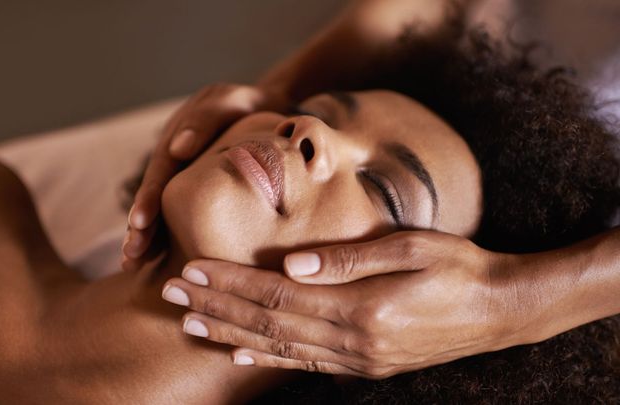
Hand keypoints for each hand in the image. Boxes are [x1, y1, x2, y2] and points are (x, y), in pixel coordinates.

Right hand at [122, 83, 287, 270]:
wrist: (265, 108)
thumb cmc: (248, 106)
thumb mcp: (230, 102)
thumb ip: (206, 120)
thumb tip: (177, 148)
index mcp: (177, 138)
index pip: (160, 171)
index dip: (149, 198)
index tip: (140, 223)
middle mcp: (173, 160)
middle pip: (154, 196)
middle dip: (140, 227)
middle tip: (132, 255)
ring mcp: (183, 176)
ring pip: (162, 209)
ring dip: (147, 236)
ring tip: (133, 265)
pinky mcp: (195, 190)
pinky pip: (180, 214)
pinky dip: (169, 236)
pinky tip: (160, 262)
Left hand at [161, 231, 520, 377]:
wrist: (499, 310)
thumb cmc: (457, 268)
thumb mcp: (410, 248)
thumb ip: (349, 258)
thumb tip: (292, 261)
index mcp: (361, 307)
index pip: (276, 293)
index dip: (230, 282)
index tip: (190, 269)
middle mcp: (353, 340)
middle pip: (268, 322)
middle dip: (215, 307)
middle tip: (170, 293)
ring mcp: (358, 359)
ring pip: (279, 346)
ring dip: (230, 333)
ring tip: (190, 322)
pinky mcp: (365, 365)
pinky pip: (306, 365)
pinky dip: (269, 358)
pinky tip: (240, 353)